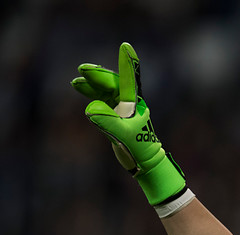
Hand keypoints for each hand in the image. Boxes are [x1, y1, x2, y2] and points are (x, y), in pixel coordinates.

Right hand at [72, 43, 186, 206]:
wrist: (145, 163)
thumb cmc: (140, 149)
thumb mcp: (123, 135)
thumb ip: (108, 121)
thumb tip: (91, 108)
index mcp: (135, 105)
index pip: (129, 81)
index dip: (127, 64)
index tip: (126, 47)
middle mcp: (130, 104)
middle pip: (113, 83)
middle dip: (99, 76)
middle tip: (83, 70)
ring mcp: (122, 109)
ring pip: (106, 91)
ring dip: (92, 85)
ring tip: (76, 82)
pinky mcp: (115, 116)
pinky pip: (102, 100)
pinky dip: (92, 95)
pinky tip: (82, 90)